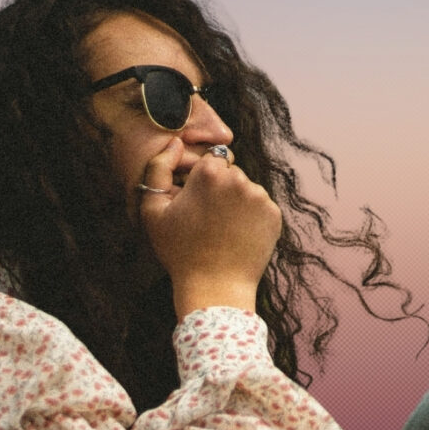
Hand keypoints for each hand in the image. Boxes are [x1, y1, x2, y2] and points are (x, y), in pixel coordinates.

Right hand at [138, 138, 281, 315]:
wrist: (215, 286)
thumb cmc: (180, 251)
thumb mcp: (153, 210)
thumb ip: (158, 168)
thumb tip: (175, 143)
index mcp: (210, 172)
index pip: (210, 161)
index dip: (200, 182)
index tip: (195, 203)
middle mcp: (239, 179)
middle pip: (230, 174)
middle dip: (220, 190)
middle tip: (208, 220)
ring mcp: (260, 197)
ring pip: (247, 190)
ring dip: (237, 203)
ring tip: (223, 230)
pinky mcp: (275, 215)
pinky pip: (261, 207)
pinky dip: (252, 217)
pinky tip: (238, 236)